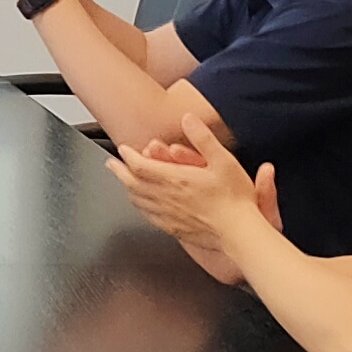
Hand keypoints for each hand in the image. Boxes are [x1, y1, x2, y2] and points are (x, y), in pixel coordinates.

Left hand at [114, 122, 273, 256]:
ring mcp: (168, 216)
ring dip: (128, 189)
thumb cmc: (235, 198)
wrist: (239, 233)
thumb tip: (187, 118)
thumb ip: (202, 138)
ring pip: (138, 201)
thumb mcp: (223, 160)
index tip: (123, 149)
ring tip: (124, 182)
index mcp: (175, 179)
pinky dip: (140, 207)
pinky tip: (142, 205)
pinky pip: (149, 217)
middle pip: (132, 184)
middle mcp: (166, 198)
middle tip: (112, 164)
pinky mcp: (174, 229)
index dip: (129, 156)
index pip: (141, 166)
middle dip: (120, 172)